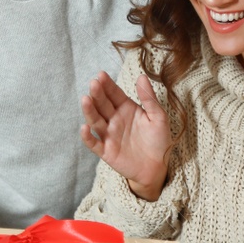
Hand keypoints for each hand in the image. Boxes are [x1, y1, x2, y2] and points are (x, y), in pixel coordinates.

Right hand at [80, 70, 170, 200]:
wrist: (158, 167)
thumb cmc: (159, 141)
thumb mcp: (159, 118)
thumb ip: (149, 99)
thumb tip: (142, 77)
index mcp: (126, 108)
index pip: (114, 94)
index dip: (107, 85)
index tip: (101, 75)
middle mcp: (115, 119)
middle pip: (103, 105)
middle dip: (97, 94)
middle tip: (94, 84)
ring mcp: (109, 135)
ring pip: (95, 121)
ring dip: (89, 111)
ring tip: (86, 99)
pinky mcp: (106, 151)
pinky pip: (94, 143)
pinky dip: (87, 137)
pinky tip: (84, 127)